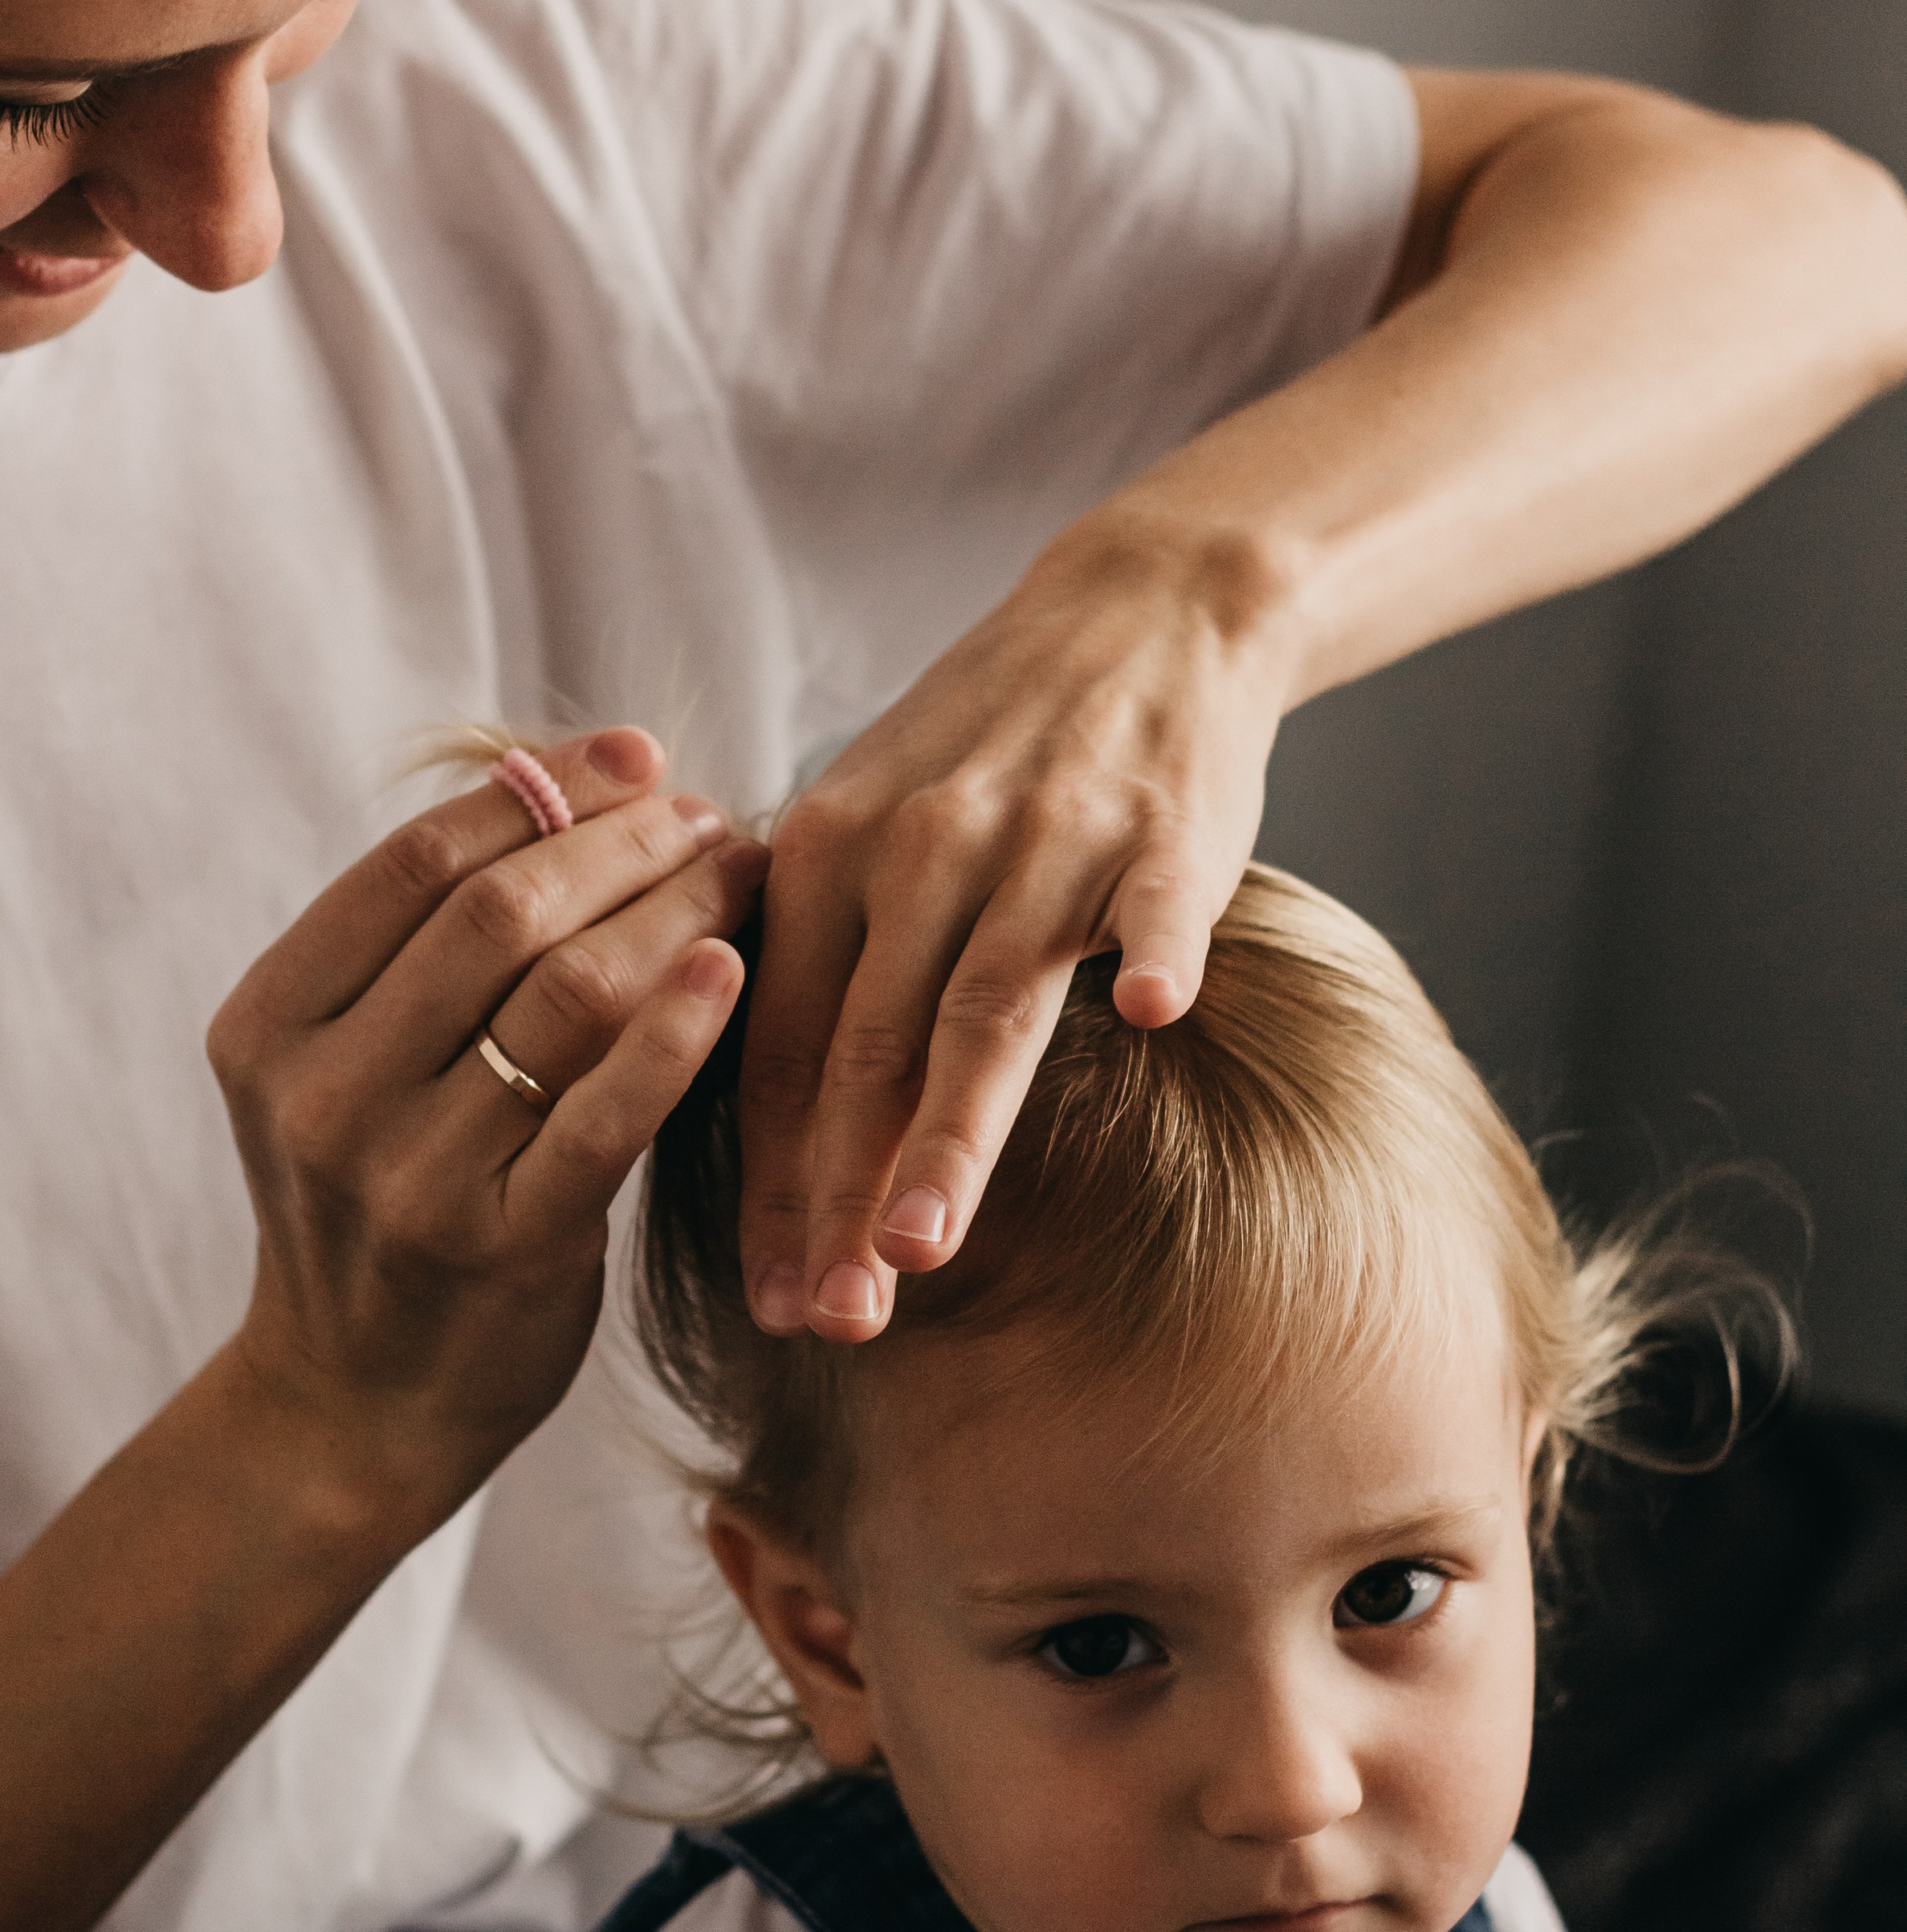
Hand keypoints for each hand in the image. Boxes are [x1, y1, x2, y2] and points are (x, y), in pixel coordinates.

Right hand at [209, 726, 765, 1534]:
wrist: (354, 1406)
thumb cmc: (388, 1206)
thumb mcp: (357, 1070)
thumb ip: (437, 951)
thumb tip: (593, 779)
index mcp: (271, 1023)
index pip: (418, 862)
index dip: (542, 791)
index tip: (640, 759)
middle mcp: (322, 1094)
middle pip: (496, 915)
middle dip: (623, 845)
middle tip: (715, 818)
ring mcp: (406, 1176)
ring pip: (562, 996)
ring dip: (673, 915)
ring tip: (745, 876)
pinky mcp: (498, 1248)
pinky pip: (605, 1115)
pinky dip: (676, 1031)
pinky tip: (732, 971)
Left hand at [738, 512, 1294, 1339]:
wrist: (1136, 611)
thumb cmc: (988, 749)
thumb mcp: (867, 825)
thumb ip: (823, 966)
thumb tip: (778, 1145)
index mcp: (829, 856)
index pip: (788, 1048)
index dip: (774, 1182)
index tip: (767, 1300)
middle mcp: (922, 850)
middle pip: (870, 1048)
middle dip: (840, 1198)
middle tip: (828, 1320)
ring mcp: (1047, 838)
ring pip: (987, 1002)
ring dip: (950, 1128)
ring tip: (917, 1246)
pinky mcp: (1164, 826)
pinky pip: (1160, 898)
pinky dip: (1158, 951)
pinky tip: (1153, 1017)